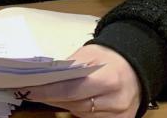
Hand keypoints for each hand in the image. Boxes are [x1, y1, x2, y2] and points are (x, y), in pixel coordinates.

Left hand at [23, 44, 140, 116]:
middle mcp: (116, 101)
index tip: (30, 89)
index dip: (49, 91)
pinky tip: (66, 102)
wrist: (136, 68)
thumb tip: (45, 76)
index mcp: (110, 79)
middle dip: (52, 98)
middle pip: (76, 104)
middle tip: (33, 92)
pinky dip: (77, 110)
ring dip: (63, 105)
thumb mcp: (90, 53)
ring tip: (47, 96)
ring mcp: (119, 115)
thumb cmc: (110, 58)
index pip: (73, 89)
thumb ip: (70, 66)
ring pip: (82, 114)